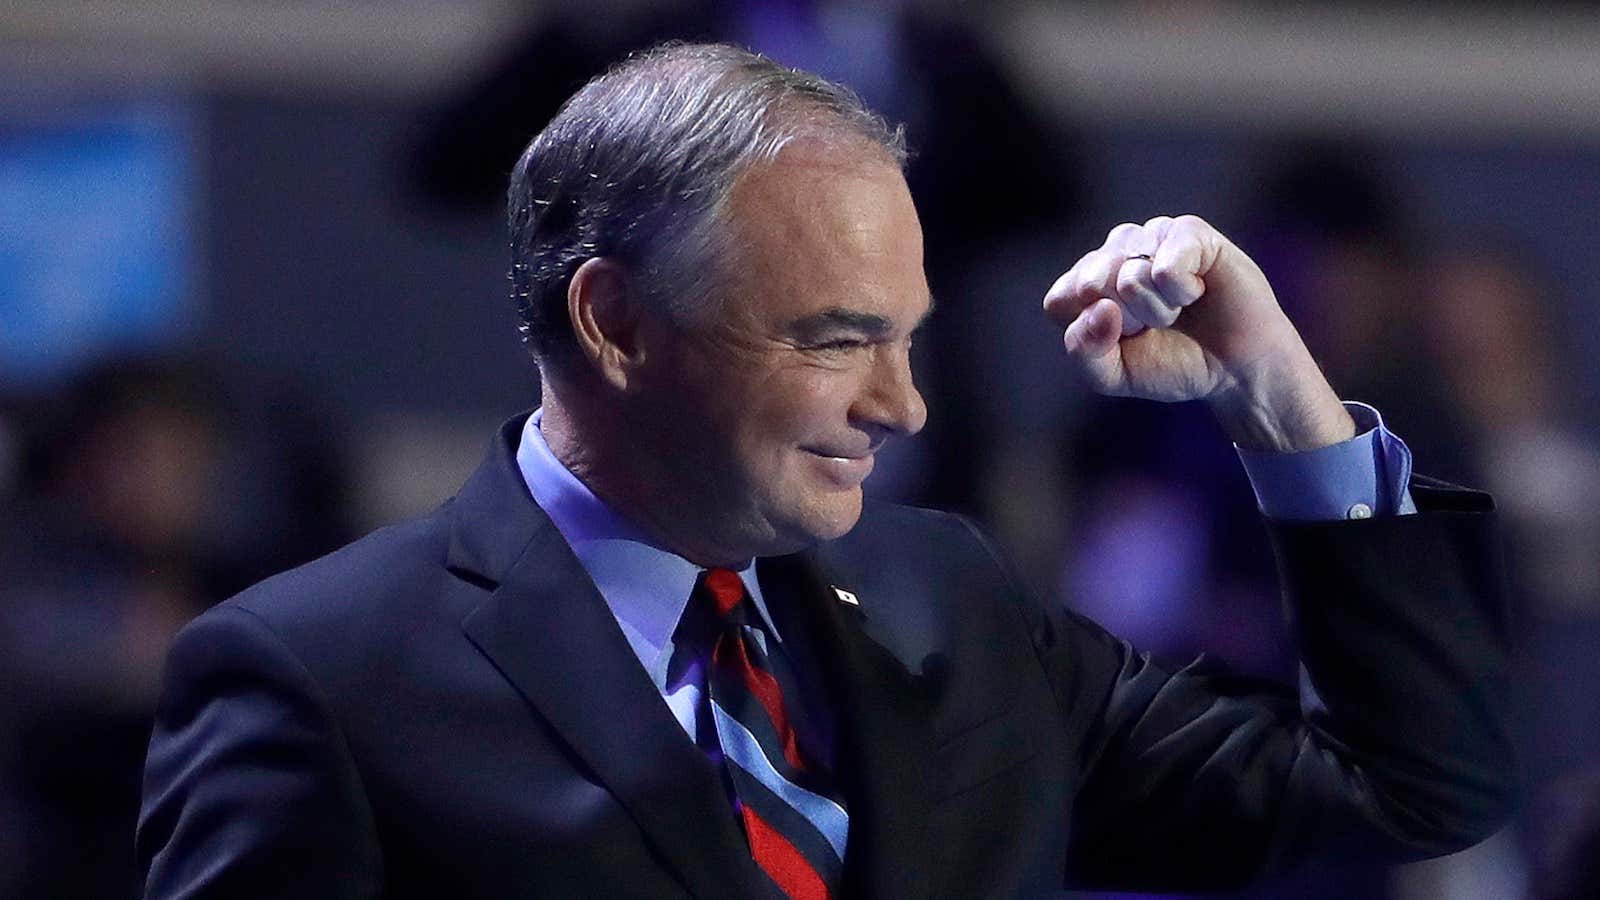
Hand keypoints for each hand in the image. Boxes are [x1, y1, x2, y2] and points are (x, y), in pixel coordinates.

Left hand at [1043, 215, 1354, 451]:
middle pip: (1091, 284)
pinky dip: (1182, 290)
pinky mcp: (1188, 232)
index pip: (1061, 300)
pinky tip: (1198, 290)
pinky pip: (1166, 264)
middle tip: (1155, 326)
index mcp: (1085, 286)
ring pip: (1129, 274)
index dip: (1094, 330)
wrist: (1235, 368)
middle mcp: (1113, 255)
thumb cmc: (1172, 364)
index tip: (1125, 340)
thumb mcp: (1113, 374)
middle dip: (1127, 320)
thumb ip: (1083, 350)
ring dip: (1157, 308)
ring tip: (1178, 310)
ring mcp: (1149, 238)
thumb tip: (1099, 307)